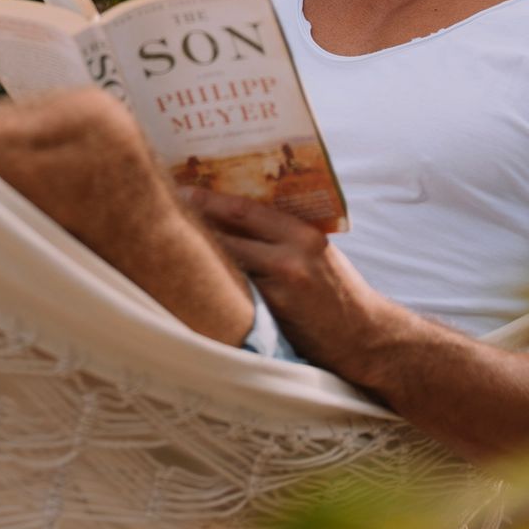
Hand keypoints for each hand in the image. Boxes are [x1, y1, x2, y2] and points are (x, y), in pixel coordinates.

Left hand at [180, 190, 400, 387]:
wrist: (365, 339)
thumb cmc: (337, 291)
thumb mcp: (316, 252)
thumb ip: (281, 235)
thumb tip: (232, 216)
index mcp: (302, 233)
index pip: (244, 209)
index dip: (209, 199)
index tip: (182, 190)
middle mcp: (291, 255)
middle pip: (228, 233)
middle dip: (195, 222)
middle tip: (163, 212)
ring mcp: (280, 287)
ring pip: (226, 264)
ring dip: (198, 256)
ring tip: (169, 245)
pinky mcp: (272, 316)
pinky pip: (234, 295)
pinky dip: (213, 287)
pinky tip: (193, 284)